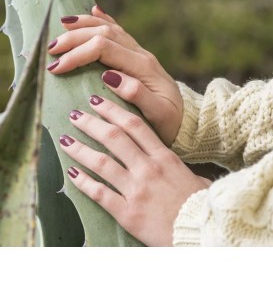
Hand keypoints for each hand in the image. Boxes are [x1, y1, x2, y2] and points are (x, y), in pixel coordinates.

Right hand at [48, 5, 182, 145]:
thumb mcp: (158, 115)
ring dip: (84, 25)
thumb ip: (138, 95)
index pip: (103, 49)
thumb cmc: (169, 121)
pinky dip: (104, 20)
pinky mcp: (137, 57)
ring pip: (109, 29)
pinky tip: (94, 11)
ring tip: (63, 25)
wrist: (184, 118)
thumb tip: (110, 76)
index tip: (57, 68)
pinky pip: (119, 32)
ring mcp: (139, 54)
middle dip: (74, 38)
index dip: (78, 54)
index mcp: (143, 67)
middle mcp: (141, 55)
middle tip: (51, 49)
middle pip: (104, 34)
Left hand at [60, 95, 210, 245]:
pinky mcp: (128, 213)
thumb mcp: (194, 177)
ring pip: (102, 163)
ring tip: (65, 139)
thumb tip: (169, 160)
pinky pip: (100, 194)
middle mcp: (148, 169)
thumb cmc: (199, 204)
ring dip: (80, 149)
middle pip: (114, 138)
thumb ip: (176, 165)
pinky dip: (83, 182)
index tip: (97, 101)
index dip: (112, 110)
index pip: (134, 125)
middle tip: (75, 114)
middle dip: (91, 123)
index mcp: (164, 157)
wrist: (202, 233)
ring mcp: (136, 190)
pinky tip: (71, 173)